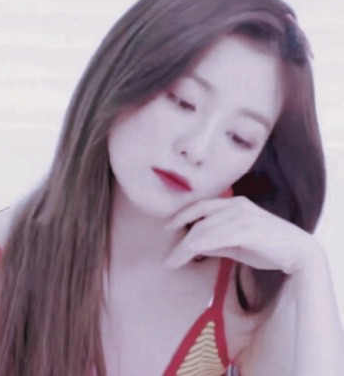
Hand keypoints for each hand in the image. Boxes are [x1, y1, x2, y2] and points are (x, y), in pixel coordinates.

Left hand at [166, 196, 322, 273]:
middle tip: (167, 253)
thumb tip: (195, 246)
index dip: (182, 215)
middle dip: (179, 235)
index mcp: (234, 203)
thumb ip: (217, 241)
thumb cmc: (268, 247)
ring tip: (172, 260)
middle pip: (198, 218)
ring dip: (183, 247)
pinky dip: (193, 249)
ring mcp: (239, 215)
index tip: (168, 227)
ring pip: (202, 229)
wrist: (298, 251)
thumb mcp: (236, 243)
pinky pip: (211, 238)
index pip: (201, 206)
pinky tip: (185, 258)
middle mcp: (235, 205)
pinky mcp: (244, 228)